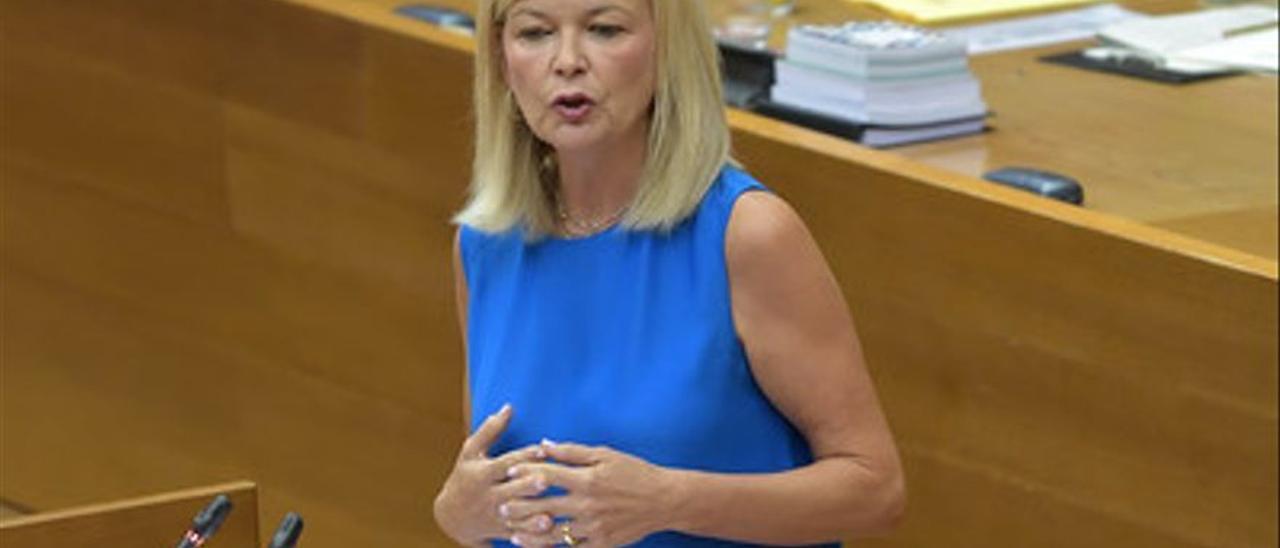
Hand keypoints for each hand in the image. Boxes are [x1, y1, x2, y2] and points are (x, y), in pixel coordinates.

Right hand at [434, 405, 554, 545]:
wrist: (450, 517)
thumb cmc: (465, 477)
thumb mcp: (470, 453)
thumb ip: (489, 430)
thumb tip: (508, 406)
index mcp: (482, 474)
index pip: (504, 463)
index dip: (522, 456)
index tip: (542, 449)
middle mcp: (488, 495)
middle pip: (510, 491)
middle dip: (527, 487)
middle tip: (546, 480)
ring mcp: (495, 516)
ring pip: (515, 518)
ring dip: (531, 518)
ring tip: (549, 516)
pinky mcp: (502, 532)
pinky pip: (517, 536)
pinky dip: (531, 537)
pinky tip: (548, 534)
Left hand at [501, 441, 678, 546]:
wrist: (664, 500)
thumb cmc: (635, 472)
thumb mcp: (606, 455)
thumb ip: (573, 452)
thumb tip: (544, 445)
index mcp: (587, 479)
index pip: (547, 475)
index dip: (525, 472)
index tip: (509, 471)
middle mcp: (587, 504)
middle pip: (544, 506)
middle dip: (519, 507)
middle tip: (500, 506)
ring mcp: (593, 527)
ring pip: (553, 533)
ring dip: (530, 534)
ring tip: (513, 533)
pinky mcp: (601, 543)